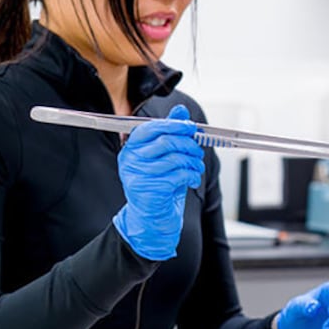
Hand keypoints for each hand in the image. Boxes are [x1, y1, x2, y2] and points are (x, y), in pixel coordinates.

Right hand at [112, 105, 205, 259]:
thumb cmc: (158, 185)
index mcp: (131, 148)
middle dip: (188, 144)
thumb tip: (180, 111)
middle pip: (166, 141)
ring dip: (193, 162)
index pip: (151, 127)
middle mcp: (130, 160)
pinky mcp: (149, 190)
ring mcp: (138, 176)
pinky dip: (191, 176)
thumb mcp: (164, 156)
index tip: (190, 127)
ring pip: (175, 158)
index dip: (174, 124)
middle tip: (198, 150)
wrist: (151, 218)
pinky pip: (177, 175)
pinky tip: (192, 179)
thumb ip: (170, 132)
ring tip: (197, 167)